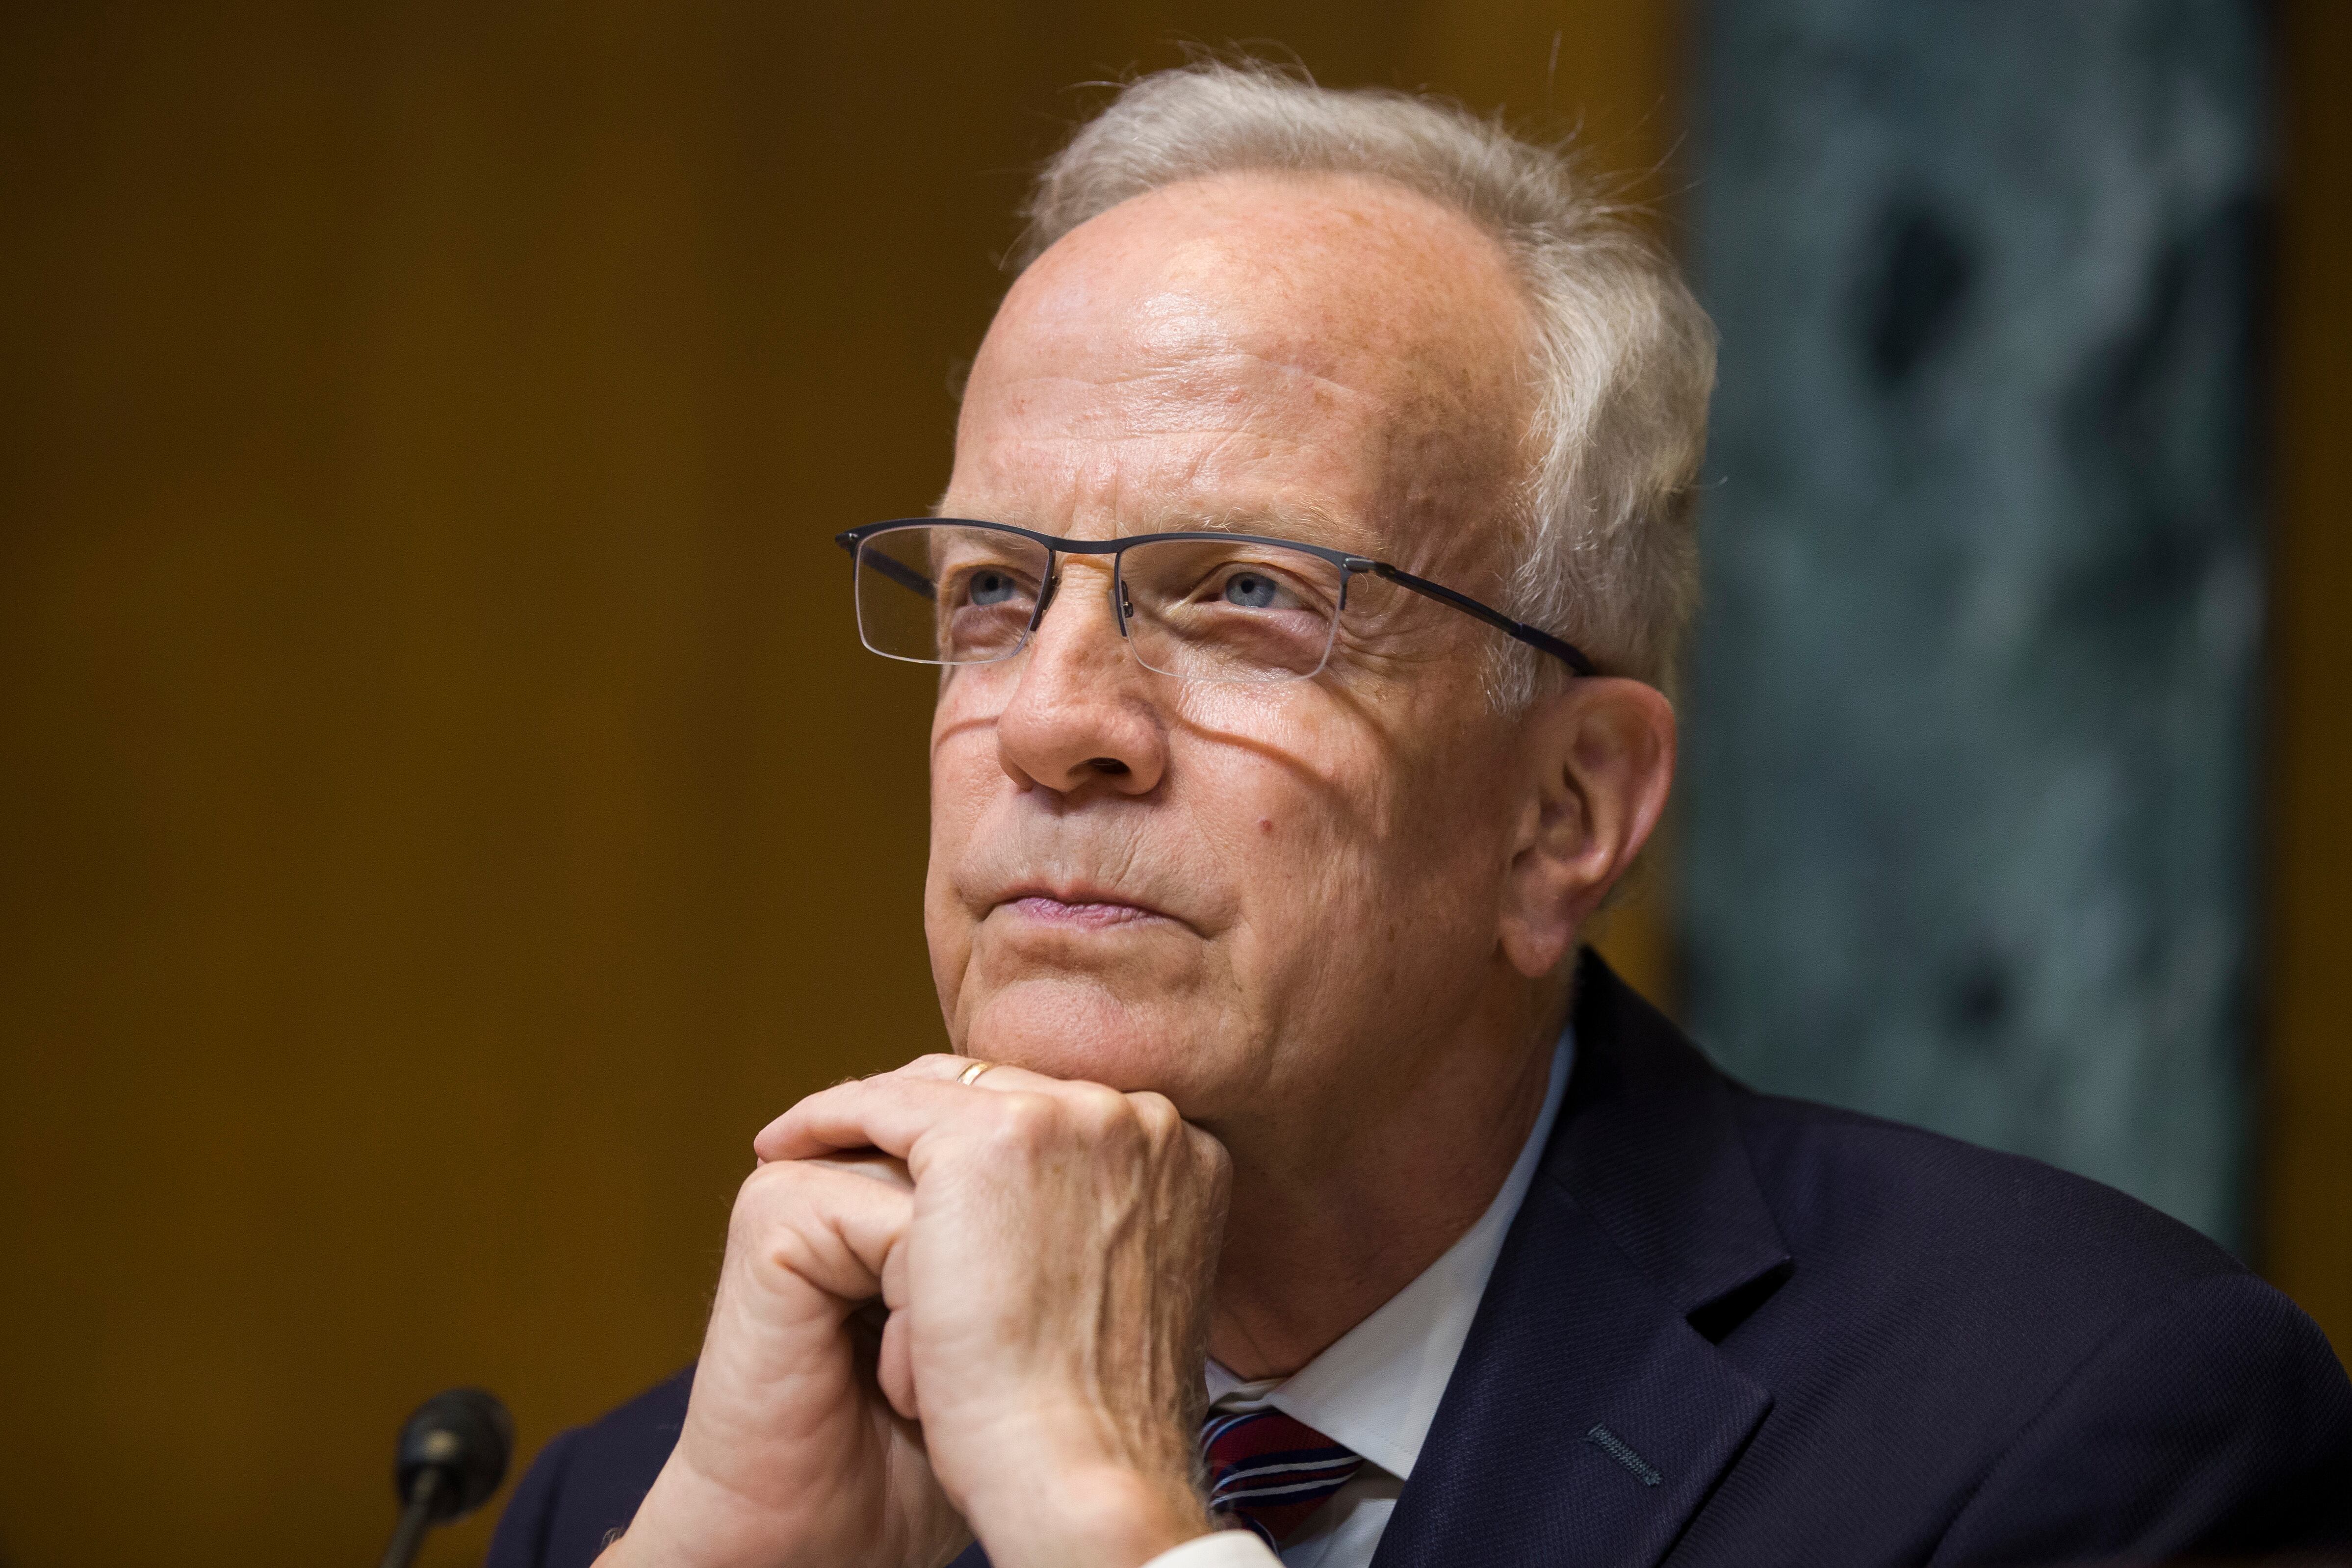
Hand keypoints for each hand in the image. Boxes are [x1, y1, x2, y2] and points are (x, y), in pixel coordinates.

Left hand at [605, 1056, 1231, 1567]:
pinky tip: (786, 1148)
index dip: (980, 1137)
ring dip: (870, 1119)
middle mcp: (1142, 1118)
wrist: (1083, 1474)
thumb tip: (1046, 1222)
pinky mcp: (993, 1138)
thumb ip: (1101, 1232)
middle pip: (1002, 1089)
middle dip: (922, 1120)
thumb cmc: (1098, 1421)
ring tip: (806, 1146)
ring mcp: (1073, 1118)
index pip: (1057, 1114)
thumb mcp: (1126, 1298)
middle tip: (853, 1146)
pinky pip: (884, 1105)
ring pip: (943, 1089)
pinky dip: (828, 1121)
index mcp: (1185, 1155)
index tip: (922, 1169)